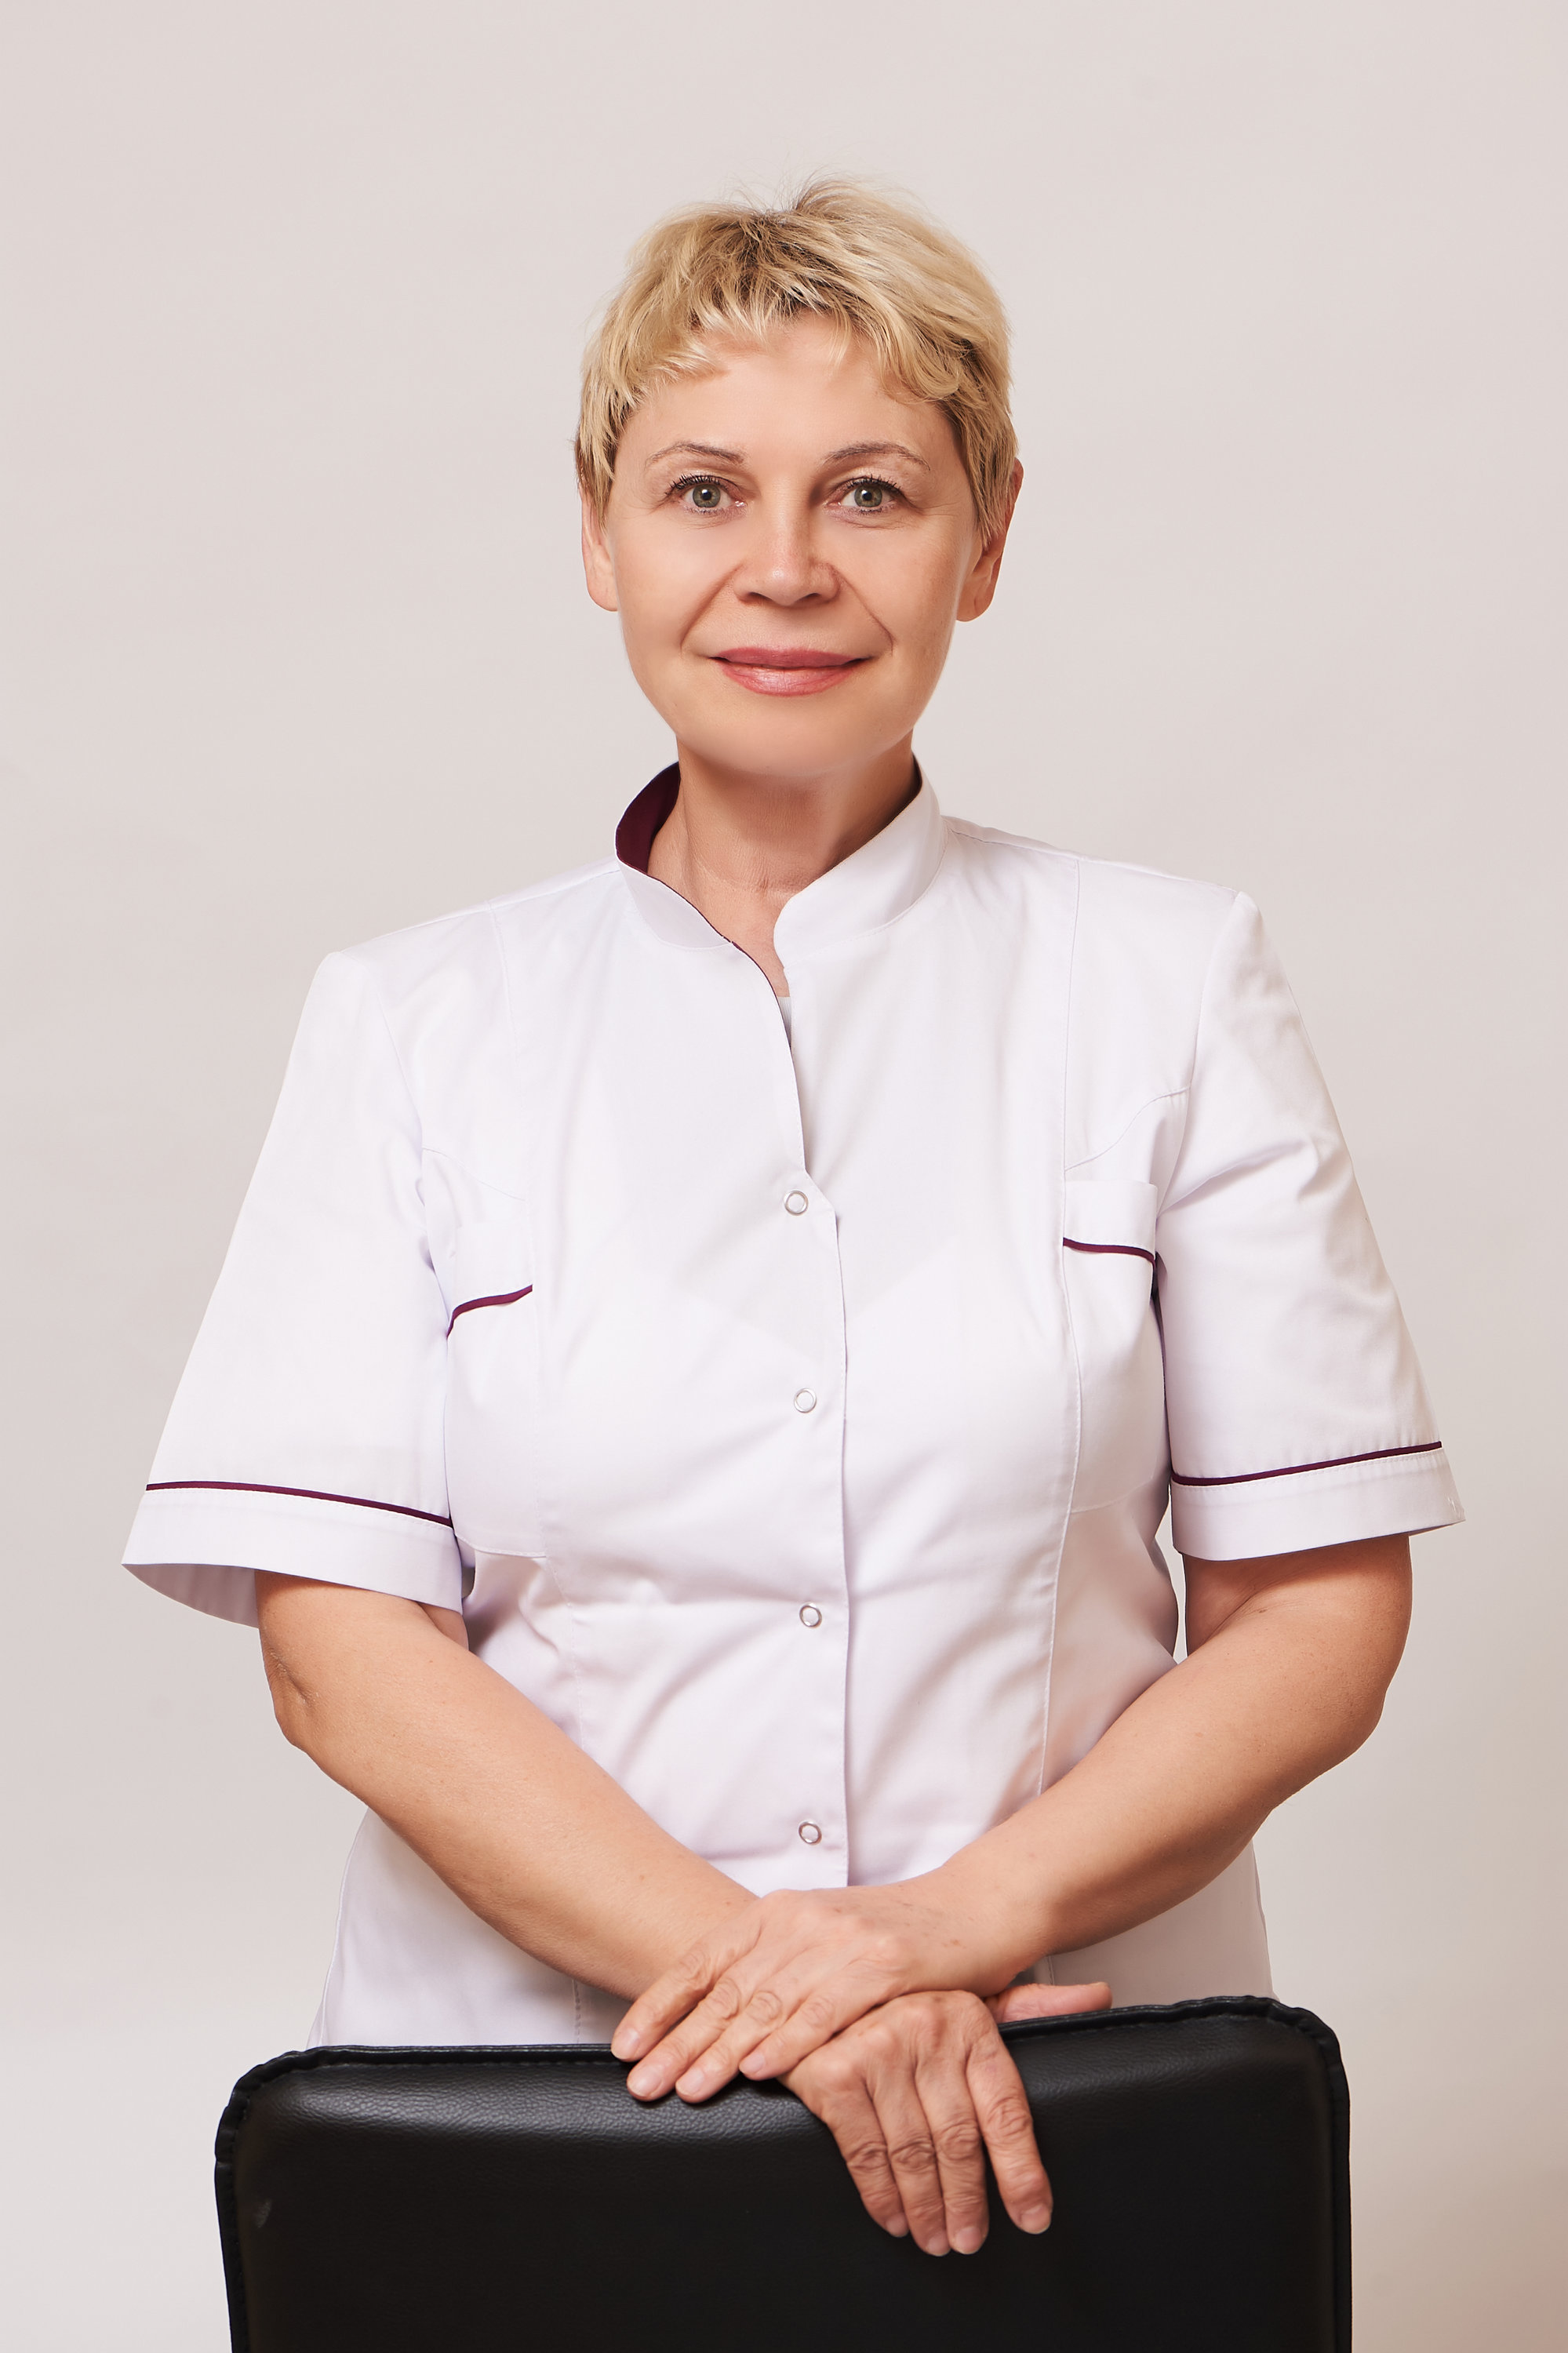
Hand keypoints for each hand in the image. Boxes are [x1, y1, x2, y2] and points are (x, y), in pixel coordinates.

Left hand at [614, 1880, 1010, 2100]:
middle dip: (679, 2040)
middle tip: (642, 2083)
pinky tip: (761, 2068)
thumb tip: (707, 2018)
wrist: (974, 1909)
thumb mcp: (820, 1941)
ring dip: (723, 2050)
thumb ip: (771, 1969)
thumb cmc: (892, 1935)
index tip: (625, 2047)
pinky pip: (827, 2010)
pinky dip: (789, 2042)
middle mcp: (803, 1918)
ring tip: (687, 2088)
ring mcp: (844, 1940)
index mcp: (779, 1911)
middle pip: (728, 1989)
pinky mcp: (887, 1965)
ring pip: (770, 2003)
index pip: (704, 1960)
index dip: (660, 2005)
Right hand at [783, 1980, 1110, 2256]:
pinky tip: (894, 2217)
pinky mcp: (832, 2072)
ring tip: (936, 2236)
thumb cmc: (901, 1998)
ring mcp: (877, 2049)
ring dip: (927, 2207)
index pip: (1007, 2110)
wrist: (813, 1978)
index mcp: (968, 2017)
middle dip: (968, 2201)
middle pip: (960, 2141)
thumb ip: (1028, 2007)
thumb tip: (1098, 1997)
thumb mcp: (968, 1995)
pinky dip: (881, 2196)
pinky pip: (865, 2153)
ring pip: (914, 2154)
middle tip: (970, 2238)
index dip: (1023, 2172)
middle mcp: (926, 2028)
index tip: (1033, 2217)